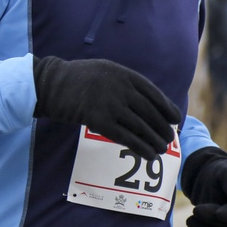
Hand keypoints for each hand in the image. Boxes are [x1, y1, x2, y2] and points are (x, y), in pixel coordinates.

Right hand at [33, 56, 181, 159]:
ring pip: (140, 126)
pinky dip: (140, 147)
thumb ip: (124, 83)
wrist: (51, 84)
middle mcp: (120, 88)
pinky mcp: (98, 120)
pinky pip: (125, 137)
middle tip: (170, 138)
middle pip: (149, 111)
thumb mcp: (105, 70)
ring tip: (162, 149)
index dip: (166, 107)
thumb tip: (146, 102)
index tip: (175, 119)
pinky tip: (149, 155)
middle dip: (162, 127)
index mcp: (124, 74)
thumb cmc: (78, 79)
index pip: (153, 93)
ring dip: (154, 140)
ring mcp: (109, 104)